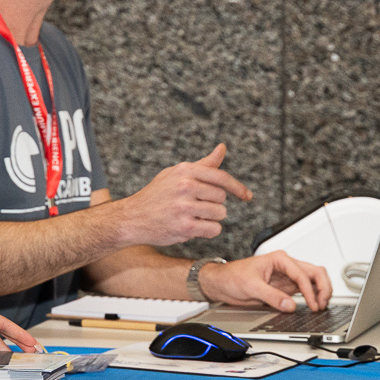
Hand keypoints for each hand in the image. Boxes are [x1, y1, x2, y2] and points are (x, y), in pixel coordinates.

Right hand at [119, 144, 252, 246]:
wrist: (132, 217)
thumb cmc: (157, 195)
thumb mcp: (176, 174)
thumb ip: (203, 164)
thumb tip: (222, 148)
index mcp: (185, 170)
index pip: (221, 177)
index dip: (238, 188)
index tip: (247, 196)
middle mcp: (185, 186)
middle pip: (222, 197)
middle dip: (214, 204)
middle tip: (196, 206)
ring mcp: (184, 207)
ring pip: (220, 214)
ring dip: (211, 218)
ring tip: (192, 216)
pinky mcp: (185, 227)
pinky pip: (213, 229)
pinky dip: (208, 231)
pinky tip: (193, 227)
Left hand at [198, 251, 332, 312]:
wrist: (222, 282)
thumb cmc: (232, 276)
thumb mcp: (251, 287)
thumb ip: (272, 296)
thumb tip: (290, 305)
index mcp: (279, 259)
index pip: (302, 274)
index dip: (310, 290)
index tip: (312, 304)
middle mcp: (286, 266)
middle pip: (315, 272)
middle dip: (323, 287)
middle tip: (322, 304)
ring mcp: (287, 276)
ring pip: (313, 280)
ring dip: (320, 291)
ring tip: (320, 305)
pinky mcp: (285, 287)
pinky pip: (305, 289)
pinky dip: (312, 296)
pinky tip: (313, 305)